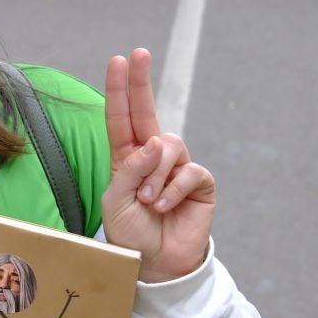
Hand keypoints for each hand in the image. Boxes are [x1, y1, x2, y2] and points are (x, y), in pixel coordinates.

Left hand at [101, 49, 215, 282]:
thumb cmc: (131, 233)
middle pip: (148, 112)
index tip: (118, 60)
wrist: (156, 263)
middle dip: (141, 82)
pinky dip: (173, 189)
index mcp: (126, 158)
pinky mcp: (200, 183)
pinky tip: (166, 206)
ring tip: (150, 201)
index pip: (121, 118)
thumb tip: (153, 141)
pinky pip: (189, 171)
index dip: (120, 89)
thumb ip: (130, 170)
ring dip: (155, 174)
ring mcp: (177, 167)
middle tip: (138, 54)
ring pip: (168, 146)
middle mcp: (152, 157)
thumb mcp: (117, 201)